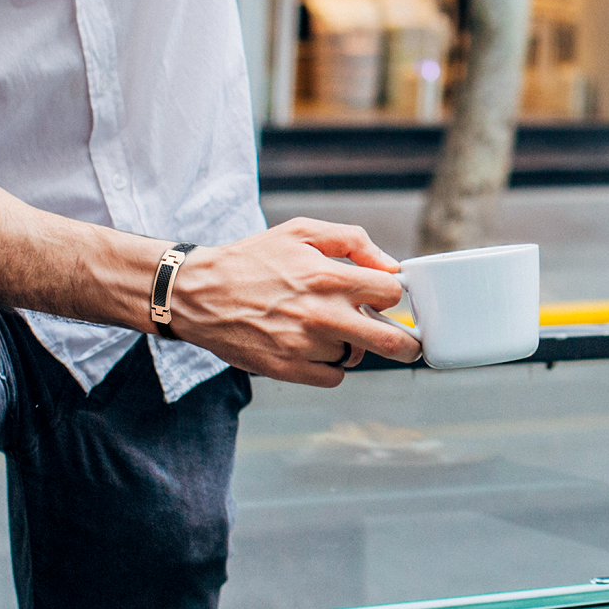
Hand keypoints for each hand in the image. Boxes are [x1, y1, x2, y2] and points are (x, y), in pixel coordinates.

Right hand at [162, 216, 420, 386]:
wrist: (200, 293)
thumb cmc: (253, 259)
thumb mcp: (301, 232)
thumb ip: (353, 241)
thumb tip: (391, 267)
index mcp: (327, 277)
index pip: (391, 294)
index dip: (393, 294)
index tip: (386, 297)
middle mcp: (321, 314)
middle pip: (391, 342)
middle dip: (407, 344)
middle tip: (408, 344)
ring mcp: (305, 346)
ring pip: (356, 356)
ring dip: (352, 346)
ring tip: (327, 328)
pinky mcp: (288, 370)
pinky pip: (333, 376)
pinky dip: (329, 365)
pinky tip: (313, 346)